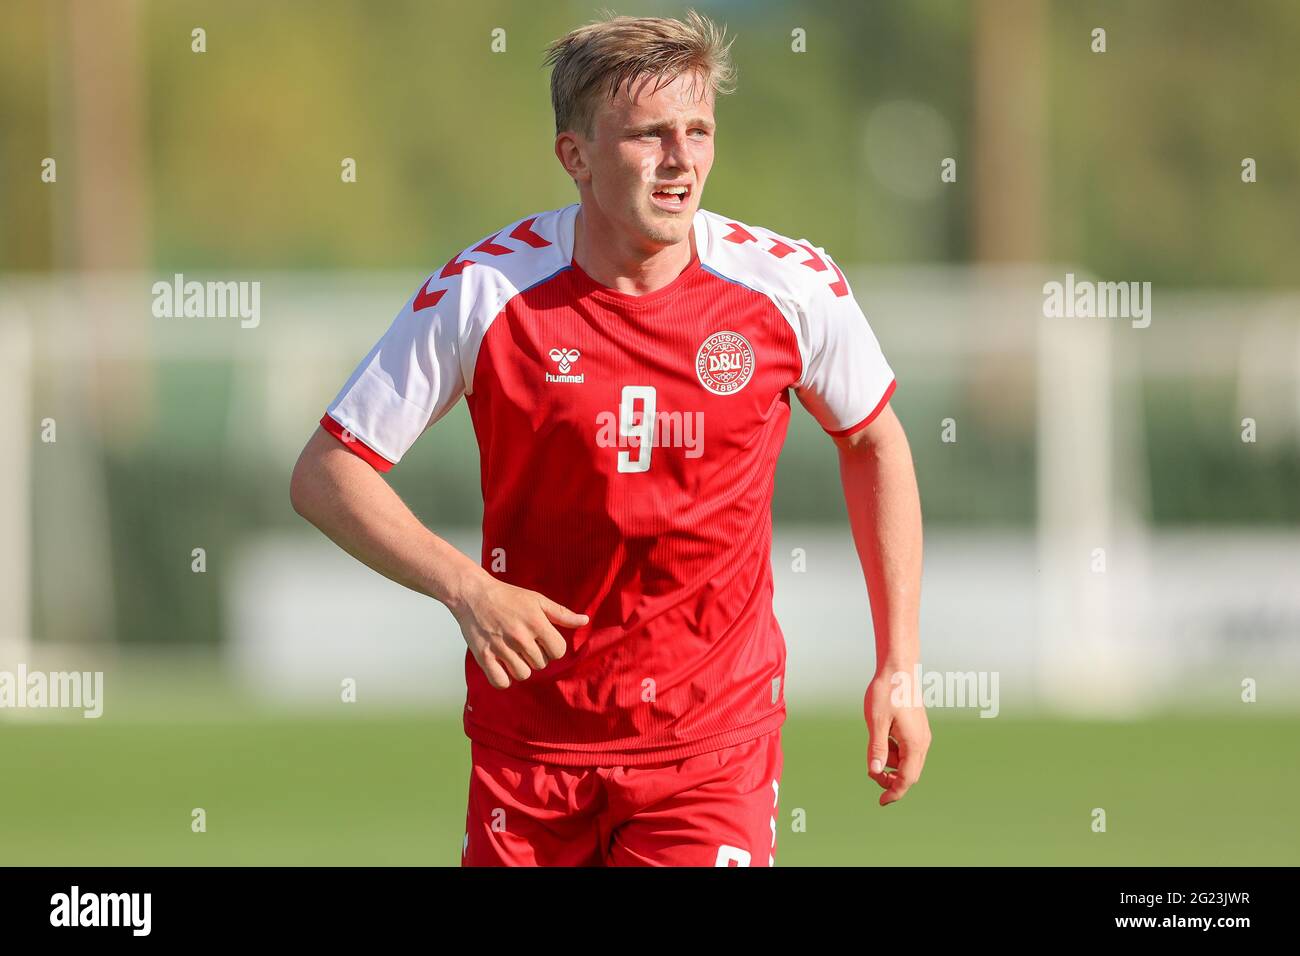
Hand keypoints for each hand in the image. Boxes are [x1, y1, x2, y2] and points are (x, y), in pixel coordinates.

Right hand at [449, 571, 588, 688]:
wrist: (473, 594)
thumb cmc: (508, 596)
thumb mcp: (538, 600)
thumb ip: (562, 614)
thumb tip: (585, 620)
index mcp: (536, 622)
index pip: (558, 651)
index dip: (553, 648)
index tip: (543, 641)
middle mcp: (520, 637)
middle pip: (541, 664)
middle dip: (536, 656)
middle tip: (523, 643)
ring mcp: (501, 647)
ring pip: (523, 674)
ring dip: (520, 667)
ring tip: (513, 653)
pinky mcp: (483, 656)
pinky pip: (500, 682)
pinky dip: (503, 679)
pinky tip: (502, 666)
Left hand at [864, 669, 931, 805]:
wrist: (899, 669)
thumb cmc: (886, 692)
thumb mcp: (876, 721)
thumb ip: (877, 748)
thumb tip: (875, 772)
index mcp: (914, 743)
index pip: (907, 779)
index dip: (894, 792)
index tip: (881, 802)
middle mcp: (922, 742)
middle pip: (908, 774)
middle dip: (890, 778)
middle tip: (870, 771)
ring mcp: (921, 736)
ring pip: (906, 761)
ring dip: (889, 760)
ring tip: (875, 739)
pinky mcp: (917, 729)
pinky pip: (906, 748)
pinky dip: (893, 749)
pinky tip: (883, 732)